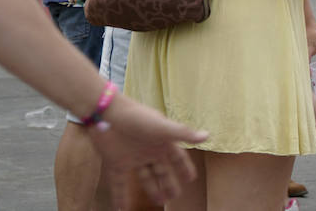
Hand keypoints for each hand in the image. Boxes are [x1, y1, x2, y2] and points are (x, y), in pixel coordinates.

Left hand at [87, 94, 205, 206]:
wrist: (108, 114)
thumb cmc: (138, 118)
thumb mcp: (162, 127)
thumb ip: (183, 133)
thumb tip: (207, 136)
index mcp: (162, 143)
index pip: (177, 158)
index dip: (184, 168)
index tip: (191, 178)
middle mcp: (149, 152)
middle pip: (162, 171)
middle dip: (169, 183)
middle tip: (175, 196)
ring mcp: (133, 159)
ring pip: (145, 179)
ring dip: (152, 190)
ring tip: (160, 202)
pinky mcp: (116, 164)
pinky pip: (119, 185)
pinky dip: (120, 198)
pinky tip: (122, 209)